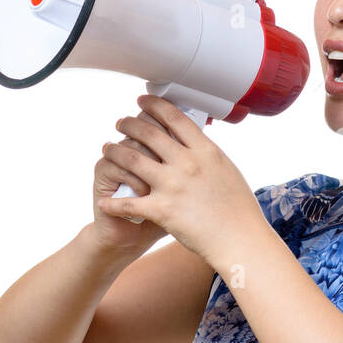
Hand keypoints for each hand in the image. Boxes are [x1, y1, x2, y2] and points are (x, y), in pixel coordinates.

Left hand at [96, 95, 265, 266]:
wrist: (239, 239)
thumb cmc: (240, 211)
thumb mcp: (229, 172)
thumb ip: (209, 157)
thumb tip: (199, 145)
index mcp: (206, 151)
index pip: (175, 118)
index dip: (155, 107)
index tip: (144, 103)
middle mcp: (187, 163)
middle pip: (149, 133)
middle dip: (130, 124)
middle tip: (121, 123)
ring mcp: (172, 185)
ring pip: (131, 159)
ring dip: (114, 151)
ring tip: (108, 148)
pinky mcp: (162, 210)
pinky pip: (127, 203)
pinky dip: (112, 203)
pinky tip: (103, 201)